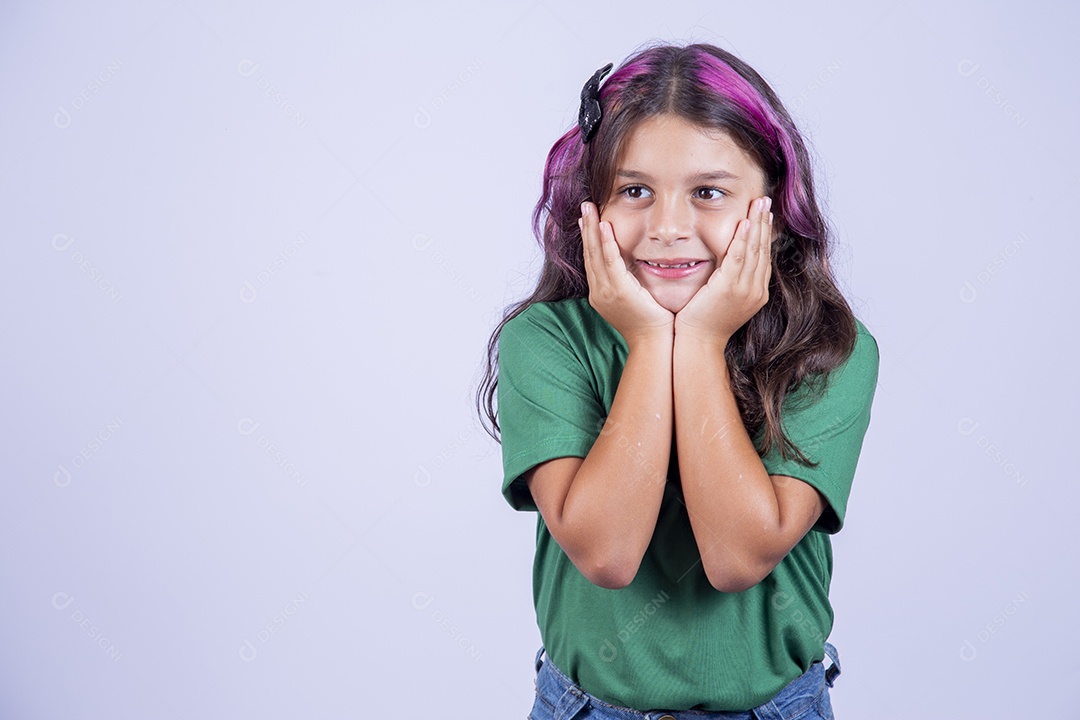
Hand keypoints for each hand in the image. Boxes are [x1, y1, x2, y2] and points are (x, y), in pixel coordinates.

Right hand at [580, 201, 673, 343]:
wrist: (654, 344)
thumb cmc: (652, 325)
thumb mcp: (637, 300)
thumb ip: (631, 284)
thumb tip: (635, 271)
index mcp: (601, 293)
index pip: (592, 260)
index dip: (589, 238)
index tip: (587, 219)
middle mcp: (599, 291)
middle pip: (588, 253)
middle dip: (585, 227)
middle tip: (584, 206)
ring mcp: (606, 292)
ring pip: (595, 254)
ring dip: (591, 228)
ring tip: (588, 208)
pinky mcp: (619, 291)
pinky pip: (609, 262)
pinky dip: (606, 243)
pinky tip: (604, 226)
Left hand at [675, 196, 772, 343]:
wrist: (698, 344)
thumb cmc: (703, 325)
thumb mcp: (721, 300)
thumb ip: (728, 282)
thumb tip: (725, 267)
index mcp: (755, 293)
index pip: (763, 257)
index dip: (764, 234)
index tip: (765, 215)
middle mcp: (755, 290)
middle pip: (763, 249)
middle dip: (765, 223)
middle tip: (765, 200)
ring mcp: (745, 290)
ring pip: (754, 250)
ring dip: (757, 224)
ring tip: (759, 203)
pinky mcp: (729, 288)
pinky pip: (739, 258)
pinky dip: (743, 239)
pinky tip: (745, 223)